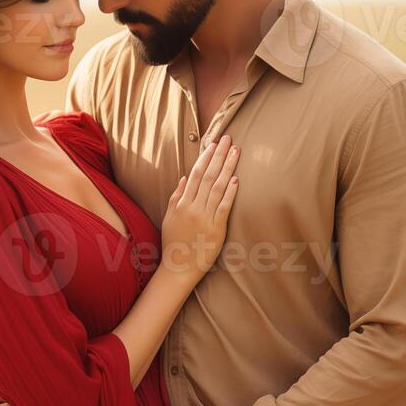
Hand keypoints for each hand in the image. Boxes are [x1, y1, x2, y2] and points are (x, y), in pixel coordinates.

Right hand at [160, 133, 239, 281]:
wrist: (178, 267)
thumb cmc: (174, 242)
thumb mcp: (169, 217)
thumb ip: (176, 196)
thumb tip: (186, 177)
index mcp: (182, 203)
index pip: (196, 174)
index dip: (206, 157)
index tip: (214, 143)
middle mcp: (193, 208)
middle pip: (208, 176)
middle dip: (219, 155)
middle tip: (228, 139)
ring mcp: (205, 218)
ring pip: (218, 188)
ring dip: (228, 168)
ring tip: (236, 152)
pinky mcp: (216, 230)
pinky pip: (223, 208)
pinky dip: (230, 193)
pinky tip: (236, 180)